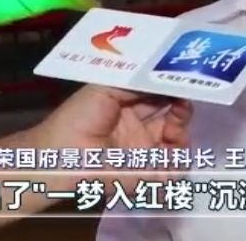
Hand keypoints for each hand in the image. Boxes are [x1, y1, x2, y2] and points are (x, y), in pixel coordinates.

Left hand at [26, 85, 192, 190]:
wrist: (60, 160)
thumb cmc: (78, 118)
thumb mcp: (105, 88)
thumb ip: (137, 80)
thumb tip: (165, 73)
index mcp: (128, 103)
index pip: (158, 91)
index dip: (171, 84)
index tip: (184, 76)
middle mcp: (139, 124)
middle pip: (173, 112)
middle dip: (182, 104)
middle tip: (183, 99)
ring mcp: (144, 148)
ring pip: (178, 137)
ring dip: (182, 128)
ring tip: (176, 123)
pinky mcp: (147, 173)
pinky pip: (174, 167)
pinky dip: (180, 157)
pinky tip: (173, 142)